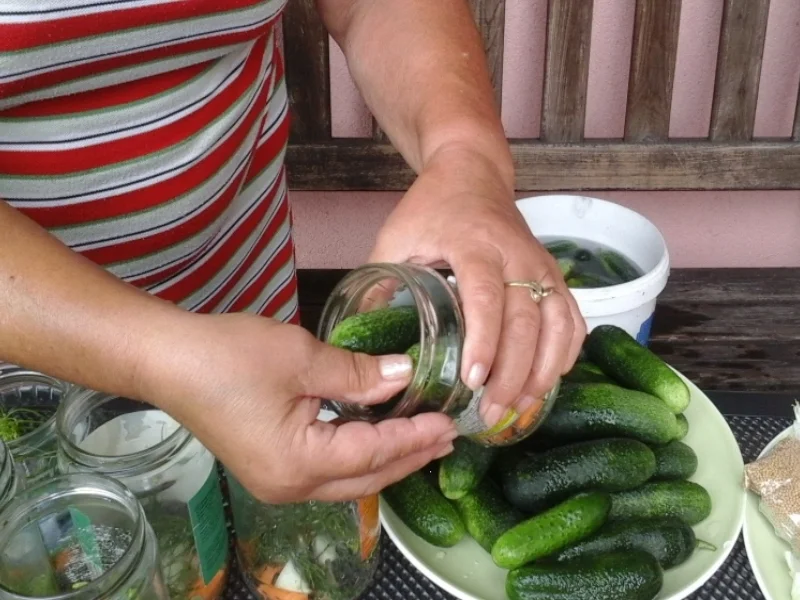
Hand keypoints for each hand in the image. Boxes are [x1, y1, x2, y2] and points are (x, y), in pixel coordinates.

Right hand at [139, 312, 457, 502]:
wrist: (166, 358)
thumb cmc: (229, 356)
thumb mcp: (301, 358)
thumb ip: (358, 374)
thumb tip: (404, 376)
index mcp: (299, 464)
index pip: (373, 453)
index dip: (414, 437)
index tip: (448, 422)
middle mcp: (290, 486)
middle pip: (365, 478)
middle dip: (409, 457)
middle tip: (447, 437)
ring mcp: (277, 481)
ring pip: (348, 479)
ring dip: (386, 459)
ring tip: (422, 439)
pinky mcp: (269, 467)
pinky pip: (328, 471)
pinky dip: (359, 456)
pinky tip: (375, 438)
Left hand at [370, 143, 585, 426]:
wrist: (473, 174)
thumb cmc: (431, 208)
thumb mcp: (395, 237)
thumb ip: (377, 284)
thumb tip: (361, 341)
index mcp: (474, 245)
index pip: (487, 298)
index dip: (484, 342)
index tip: (472, 381)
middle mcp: (517, 256)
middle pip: (527, 321)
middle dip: (512, 373)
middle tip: (490, 412)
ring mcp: (542, 266)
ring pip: (558, 324)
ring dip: (543, 371)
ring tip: (519, 408)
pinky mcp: (555, 275)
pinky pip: (572, 318)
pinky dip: (567, 353)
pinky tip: (548, 381)